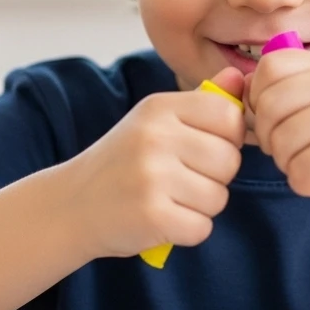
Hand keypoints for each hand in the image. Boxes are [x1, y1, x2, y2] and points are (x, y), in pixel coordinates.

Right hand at [64, 67, 245, 258]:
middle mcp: (155, 137)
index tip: (205, 148)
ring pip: (218, 198)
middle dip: (215, 177)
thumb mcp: (155, 121)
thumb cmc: (123, 162)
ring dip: (200, 207)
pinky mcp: (151, 216)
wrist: (72, 205)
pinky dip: (187, 231)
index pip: (229, 116)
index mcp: (159, 108)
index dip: (228, 138)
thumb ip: (200, 102)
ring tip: (169, 199)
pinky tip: (162, 220)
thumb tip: (237, 78)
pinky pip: (201, 228)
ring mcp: (152, 177)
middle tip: (180, 179)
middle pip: (229, 160)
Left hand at [247, 50, 309, 226]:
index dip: (258, 99)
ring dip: (290, 166)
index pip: (268, 68)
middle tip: (297, 153)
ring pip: (280, 143)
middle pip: (268, 106)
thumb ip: (289, 93)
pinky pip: (299, 171)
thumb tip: (237, 93)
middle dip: (272, 140)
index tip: (276, 122)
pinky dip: (306, 184)